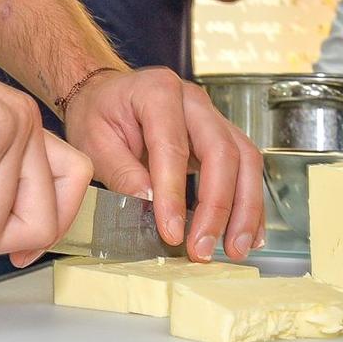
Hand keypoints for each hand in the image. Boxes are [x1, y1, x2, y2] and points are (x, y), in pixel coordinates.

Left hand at [60, 66, 264, 262]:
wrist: (106, 95)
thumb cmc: (99, 114)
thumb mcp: (93, 140)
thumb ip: (121, 172)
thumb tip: (149, 204)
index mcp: (158, 92)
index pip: (173, 147)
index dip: (174, 193)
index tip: (171, 232)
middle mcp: (194, 101)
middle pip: (222, 152)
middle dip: (218, 207)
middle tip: (204, 249)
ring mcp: (213, 117)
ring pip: (245, 160)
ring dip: (245, 209)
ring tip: (235, 248)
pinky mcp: (222, 137)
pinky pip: (246, 167)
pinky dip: (250, 203)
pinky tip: (248, 233)